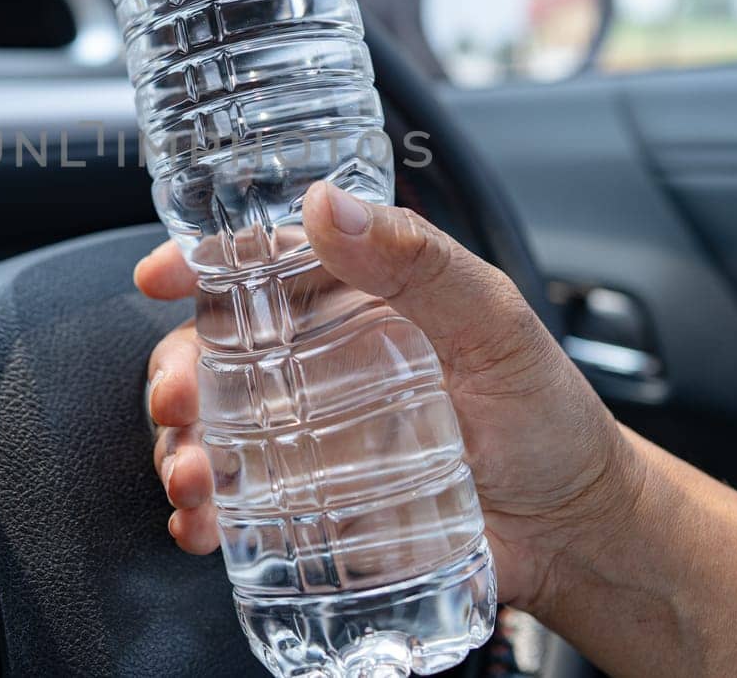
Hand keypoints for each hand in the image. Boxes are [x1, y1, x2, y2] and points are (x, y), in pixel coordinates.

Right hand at [136, 181, 640, 614]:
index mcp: (355, 303)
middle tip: (180, 402)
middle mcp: (319, 367)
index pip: (259, 269)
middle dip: (176, 374)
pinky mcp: (312, 509)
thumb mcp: (493, 319)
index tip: (160, 276)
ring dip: (182, 449)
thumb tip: (326, 206)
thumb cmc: (548, 415)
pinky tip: (201, 524)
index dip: (199, 266)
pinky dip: (204, 515)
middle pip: (215, 354)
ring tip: (193, 478)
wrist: (576, 530)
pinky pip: (238, 505)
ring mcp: (310, 441)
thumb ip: (418, 260)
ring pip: (214, 430)